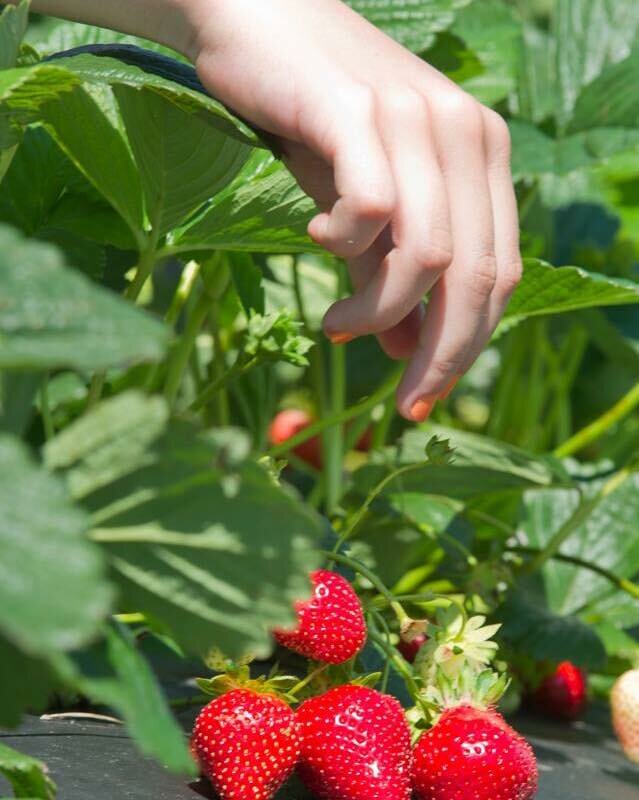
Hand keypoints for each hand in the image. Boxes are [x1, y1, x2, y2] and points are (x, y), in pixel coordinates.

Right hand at [194, 0, 520, 420]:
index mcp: (484, 154)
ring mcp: (416, 118)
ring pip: (427, 256)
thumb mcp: (366, 205)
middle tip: (402, 401)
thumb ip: (393, 272)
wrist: (257, 17)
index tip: (423, 397)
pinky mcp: (360, 111)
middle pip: (476, 277)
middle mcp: (466, 134)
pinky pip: (371, 211)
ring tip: (336, 324)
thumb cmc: (315, 117)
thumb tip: (407, 350)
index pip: (498, 275)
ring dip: (378, 312)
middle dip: (440, 356)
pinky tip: (315, 238)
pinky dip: (343, 245)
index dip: (467, 348)